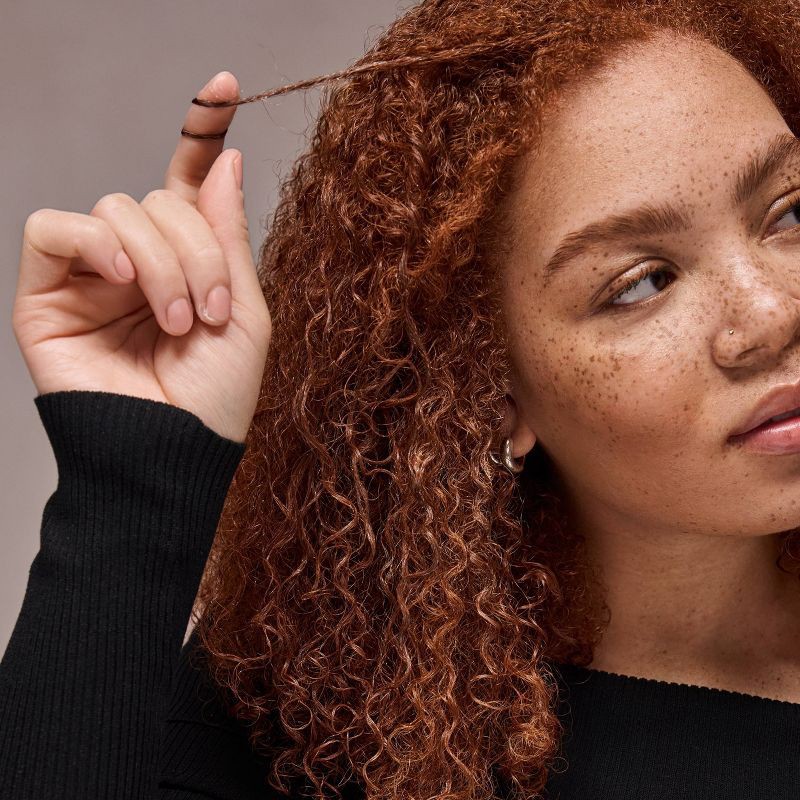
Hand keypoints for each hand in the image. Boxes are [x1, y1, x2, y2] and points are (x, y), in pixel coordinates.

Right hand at [12, 71, 270, 442]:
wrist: (173, 456)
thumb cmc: (216, 399)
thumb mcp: (245, 311)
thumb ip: (227, 234)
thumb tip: (224, 157)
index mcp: (188, 262)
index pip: (187, 182)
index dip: (201, 131)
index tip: (225, 82)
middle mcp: (139, 260)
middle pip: (162, 199)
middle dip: (198, 251)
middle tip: (209, 313)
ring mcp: (92, 273)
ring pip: (121, 210)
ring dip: (161, 261)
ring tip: (177, 321)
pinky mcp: (47, 290)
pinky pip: (57, 226)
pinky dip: (98, 243)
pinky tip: (123, 279)